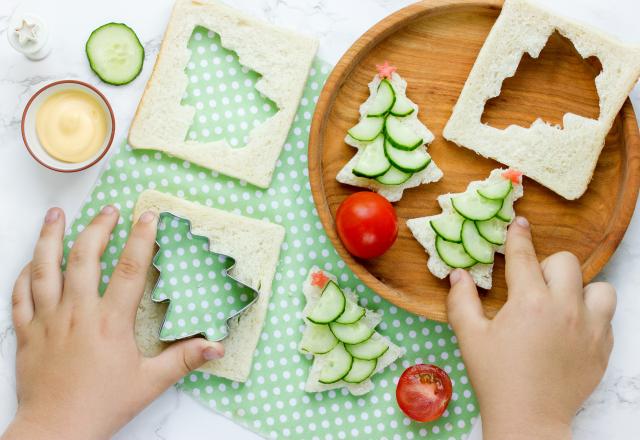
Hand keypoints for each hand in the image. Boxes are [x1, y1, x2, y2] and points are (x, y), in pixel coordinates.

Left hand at [3, 206, 223, 439]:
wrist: (56, 430)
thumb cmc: (103, 405)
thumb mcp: (150, 382)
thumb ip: (184, 359)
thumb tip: (217, 346)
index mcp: (110, 322)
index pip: (129, 269)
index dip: (140, 239)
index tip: (147, 216)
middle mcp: (76, 313)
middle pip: (84, 257)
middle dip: (97, 228)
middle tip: (108, 210)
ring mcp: (47, 320)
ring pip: (44, 268)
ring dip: (49, 238)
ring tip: (55, 215)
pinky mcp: (26, 332)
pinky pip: (19, 295)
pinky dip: (24, 274)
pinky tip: (30, 261)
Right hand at [447, 217, 614, 439]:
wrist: (529, 418)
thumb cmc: (496, 377)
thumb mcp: (470, 337)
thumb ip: (461, 301)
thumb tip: (458, 275)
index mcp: (530, 302)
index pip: (524, 256)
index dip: (519, 236)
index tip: (519, 224)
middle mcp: (565, 308)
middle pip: (566, 263)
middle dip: (547, 266)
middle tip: (532, 286)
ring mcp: (590, 329)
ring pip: (599, 288)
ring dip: (580, 290)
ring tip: (562, 305)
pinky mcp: (603, 348)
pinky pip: (607, 317)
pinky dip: (591, 316)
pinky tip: (571, 330)